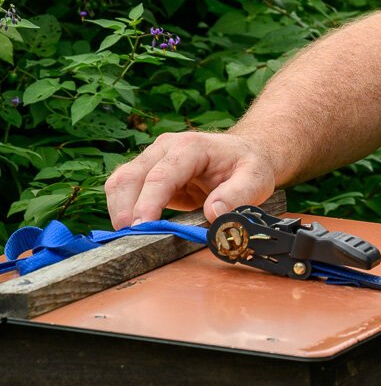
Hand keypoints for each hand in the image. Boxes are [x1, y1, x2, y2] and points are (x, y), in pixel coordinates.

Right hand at [105, 131, 278, 228]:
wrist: (245, 155)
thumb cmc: (249, 166)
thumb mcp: (256, 179)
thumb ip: (238, 194)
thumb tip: (214, 212)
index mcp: (191, 146)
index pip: (162, 175)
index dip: (149, 202)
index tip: (142, 226)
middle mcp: (166, 148)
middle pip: (131, 176)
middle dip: (125, 208)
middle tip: (130, 238)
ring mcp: (153, 158)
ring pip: (120, 182)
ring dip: (119, 209)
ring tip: (128, 237)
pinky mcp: (147, 173)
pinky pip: (124, 189)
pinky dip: (121, 208)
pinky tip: (130, 227)